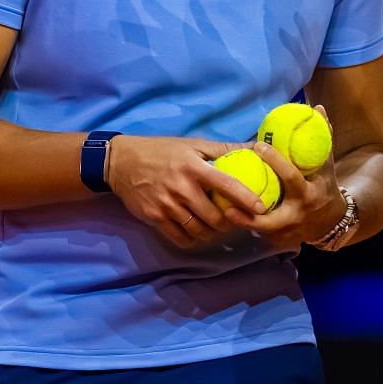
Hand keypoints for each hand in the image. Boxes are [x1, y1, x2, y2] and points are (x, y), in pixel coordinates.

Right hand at [105, 135, 266, 249]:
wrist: (122, 162)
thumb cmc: (162, 150)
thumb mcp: (192, 144)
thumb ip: (223, 149)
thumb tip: (255, 147)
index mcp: (194, 168)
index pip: (226, 185)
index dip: (246, 199)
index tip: (261, 208)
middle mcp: (182, 188)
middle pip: (214, 216)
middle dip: (229, 222)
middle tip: (237, 221)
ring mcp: (167, 206)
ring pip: (199, 230)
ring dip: (212, 232)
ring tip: (219, 227)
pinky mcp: (155, 218)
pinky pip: (180, 238)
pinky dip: (193, 239)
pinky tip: (198, 232)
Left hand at [227, 107, 347, 252]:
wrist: (331, 222)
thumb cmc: (325, 187)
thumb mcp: (326, 165)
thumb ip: (322, 138)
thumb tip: (316, 108)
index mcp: (308, 194)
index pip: (290, 177)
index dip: (275, 161)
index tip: (258, 145)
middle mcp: (296, 215)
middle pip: (269, 219)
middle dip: (248, 210)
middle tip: (229, 193)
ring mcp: (286, 232)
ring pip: (260, 229)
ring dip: (241, 221)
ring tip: (221, 210)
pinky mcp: (278, 240)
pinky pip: (258, 233)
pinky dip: (244, 224)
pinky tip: (226, 215)